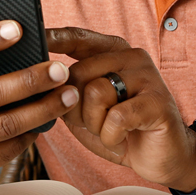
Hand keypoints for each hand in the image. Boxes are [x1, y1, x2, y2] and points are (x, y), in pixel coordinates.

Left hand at [46, 27, 195, 190]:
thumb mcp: (85, 108)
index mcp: (113, 52)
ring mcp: (147, 76)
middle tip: (96, 123)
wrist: (163, 157)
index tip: (32, 37)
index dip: (53, 37)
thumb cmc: (121, 130)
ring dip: (95, 124)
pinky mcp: (157, 101)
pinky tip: (123, 139)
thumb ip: (66, 90)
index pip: (77, 37)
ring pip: (94, 93)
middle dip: (76, 108)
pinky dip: (111, 136)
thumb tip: (37, 79)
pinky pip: (115, 118)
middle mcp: (131, 56)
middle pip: (78, 73)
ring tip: (111, 130)